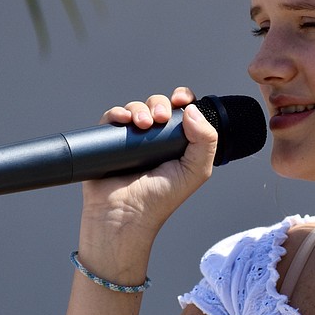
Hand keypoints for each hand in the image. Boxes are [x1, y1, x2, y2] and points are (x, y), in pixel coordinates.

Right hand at [79, 87, 217, 262]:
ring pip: (136, 108)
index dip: (183, 100)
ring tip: (142, 124)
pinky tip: (124, 120)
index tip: (180, 100)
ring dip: (140, 108)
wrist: (125, 215)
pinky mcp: (108, 141)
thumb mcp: (196, 171)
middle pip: (158, 105)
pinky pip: (112, 117)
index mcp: (178, 144)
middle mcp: (155, 139)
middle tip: (160, 118)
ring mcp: (131, 139)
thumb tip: (193, 111)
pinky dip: (117, 112)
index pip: (183, 112)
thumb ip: (206, 141)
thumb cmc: (161, 199)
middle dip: (160, 104)